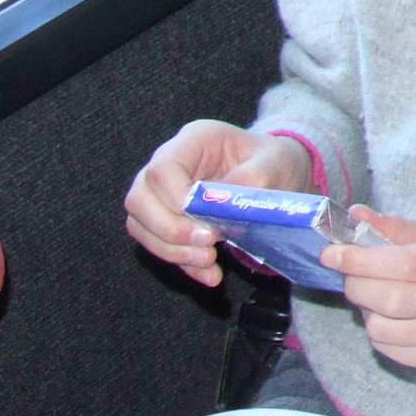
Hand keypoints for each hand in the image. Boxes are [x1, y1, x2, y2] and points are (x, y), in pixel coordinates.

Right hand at [125, 121, 310, 287]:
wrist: (276, 177)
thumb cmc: (274, 162)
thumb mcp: (277, 162)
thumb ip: (255, 176)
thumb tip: (222, 203)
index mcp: (194, 140)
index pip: (162, 169)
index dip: (175, 199)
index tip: (208, 223)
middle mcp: (169, 163)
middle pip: (139, 199)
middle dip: (169, 230)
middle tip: (208, 245)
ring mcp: (161, 193)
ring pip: (140, 225)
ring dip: (171, 251)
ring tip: (209, 261)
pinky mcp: (165, 221)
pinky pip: (158, 245)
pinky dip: (182, 264)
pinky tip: (211, 275)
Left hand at [327, 209, 415, 373]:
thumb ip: (401, 229)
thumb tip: (355, 217)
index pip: (405, 264)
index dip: (361, 259)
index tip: (331, 252)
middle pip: (390, 300)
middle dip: (356, 283)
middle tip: (348, 271)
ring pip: (382, 329)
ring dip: (365, 309)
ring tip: (375, 294)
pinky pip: (388, 349)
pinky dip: (378, 330)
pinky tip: (390, 316)